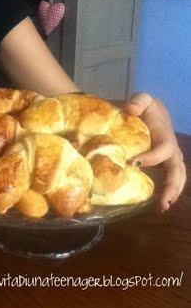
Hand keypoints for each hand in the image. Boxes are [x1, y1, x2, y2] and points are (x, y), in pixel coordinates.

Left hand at [124, 93, 185, 211]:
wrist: (150, 111)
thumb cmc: (145, 107)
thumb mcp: (143, 99)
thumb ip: (139, 101)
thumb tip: (130, 110)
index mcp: (165, 136)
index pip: (164, 150)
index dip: (153, 157)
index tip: (134, 163)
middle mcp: (171, 150)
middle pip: (177, 170)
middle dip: (172, 186)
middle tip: (162, 203)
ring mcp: (169, 159)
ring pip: (177, 178)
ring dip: (171, 193)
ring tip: (161, 208)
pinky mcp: (163, 164)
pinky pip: (168, 179)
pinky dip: (166, 192)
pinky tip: (156, 205)